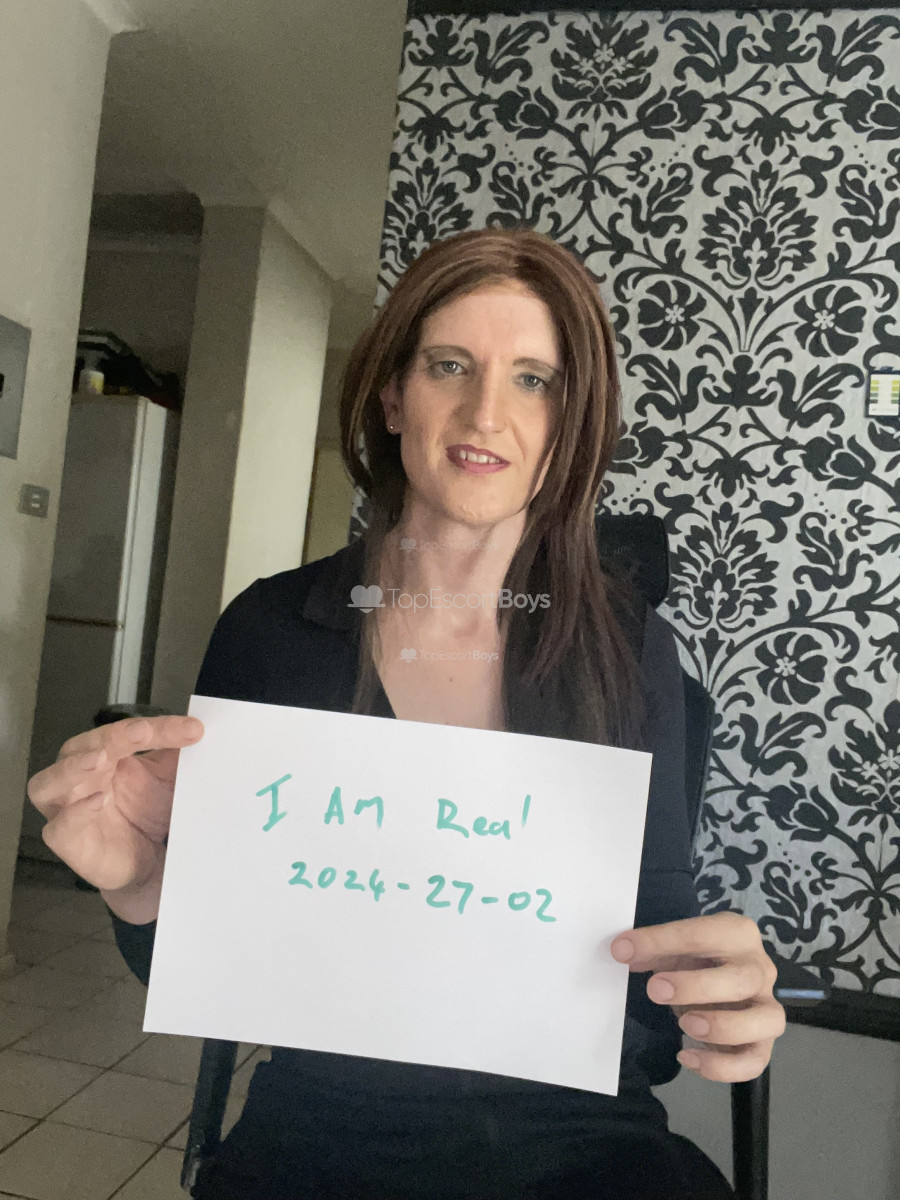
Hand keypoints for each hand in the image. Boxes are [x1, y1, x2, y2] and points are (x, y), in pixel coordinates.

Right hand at [27, 716, 203, 919]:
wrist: (147, 862)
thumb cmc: (148, 812)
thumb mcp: (168, 780)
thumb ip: (178, 756)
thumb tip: (197, 728)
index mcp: (104, 754)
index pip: (126, 732)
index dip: (159, 728)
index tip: (193, 729)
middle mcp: (79, 776)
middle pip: (81, 747)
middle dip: (111, 737)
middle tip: (142, 731)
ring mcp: (66, 808)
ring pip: (48, 782)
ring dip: (73, 768)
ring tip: (100, 759)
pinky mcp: (66, 841)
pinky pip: (59, 826)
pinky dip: (75, 813)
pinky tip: (97, 802)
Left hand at [611, 911, 785, 1081]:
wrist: (721, 982)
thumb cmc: (698, 960)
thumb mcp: (673, 948)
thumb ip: (649, 948)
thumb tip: (622, 951)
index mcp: (738, 933)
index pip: (703, 934)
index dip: (660, 941)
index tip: (623, 950)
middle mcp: (759, 968)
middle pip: (742, 979)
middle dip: (696, 987)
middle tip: (655, 990)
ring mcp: (767, 1006)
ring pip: (766, 1021)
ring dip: (723, 1027)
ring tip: (685, 1026)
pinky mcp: (763, 1042)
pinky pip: (755, 1061)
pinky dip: (722, 1067)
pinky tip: (688, 1058)